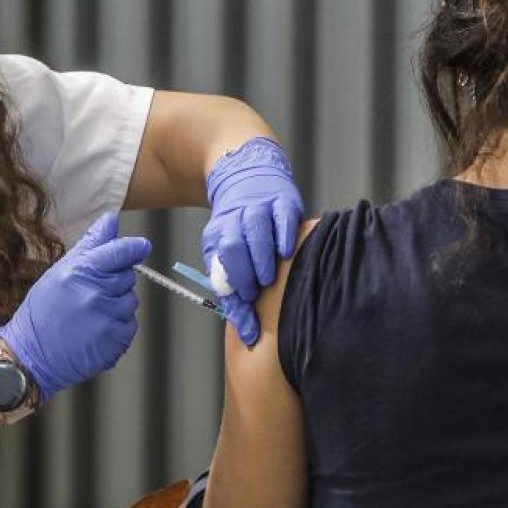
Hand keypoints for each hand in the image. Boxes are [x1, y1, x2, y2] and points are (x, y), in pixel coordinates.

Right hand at [0, 213, 148, 403]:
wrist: (31, 356)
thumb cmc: (42, 313)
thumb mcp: (59, 271)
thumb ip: (90, 244)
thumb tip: (111, 221)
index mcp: (80, 272)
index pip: (121, 252)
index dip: (134, 248)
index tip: (141, 247)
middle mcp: (96, 293)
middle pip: (128, 276)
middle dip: (114, 282)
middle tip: (89, 294)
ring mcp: (107, 318)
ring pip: (130, 301)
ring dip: (116, 305)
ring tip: (89, 315)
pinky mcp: (115, 340)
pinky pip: (130, 324)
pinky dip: (117, 327)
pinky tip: (95, 330)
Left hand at [201, 137, 303, 344]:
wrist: (248, 174)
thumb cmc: (242, 231)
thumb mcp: (228, 258)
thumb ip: (235, 295)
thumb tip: (247, 333)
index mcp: (219, 234)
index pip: (221, 266)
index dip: (233, 290)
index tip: (246, 308)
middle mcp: (237, 219)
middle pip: (235, 248)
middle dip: (245, 275)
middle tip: (256, 291)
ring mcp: (260, 208)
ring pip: (257, 233)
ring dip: (263, 259)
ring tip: (270, 278)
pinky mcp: (284, 201)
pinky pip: (284, 218)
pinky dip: (285, 236)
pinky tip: (288, 252)